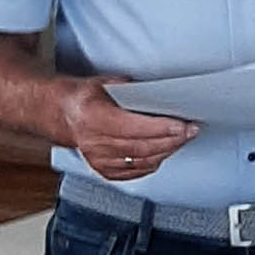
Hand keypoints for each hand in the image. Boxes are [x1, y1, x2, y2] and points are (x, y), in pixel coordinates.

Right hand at [62, 77, 197, 181]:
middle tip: (192, 131)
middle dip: (171, 140)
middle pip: (141, 147)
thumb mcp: (106, 83)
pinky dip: (153, 162)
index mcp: (93, 117)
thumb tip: (161, 93)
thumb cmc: (86, 96)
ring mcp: (98, 159)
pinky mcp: (103, 170)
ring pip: (141, 161)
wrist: (62, 114)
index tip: (182, 126)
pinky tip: (165, 152)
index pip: (132, 127)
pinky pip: (134, 171)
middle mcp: (94, 142)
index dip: (160, 128)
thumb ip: (131, 90)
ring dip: (166, 151)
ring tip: (183, 139)